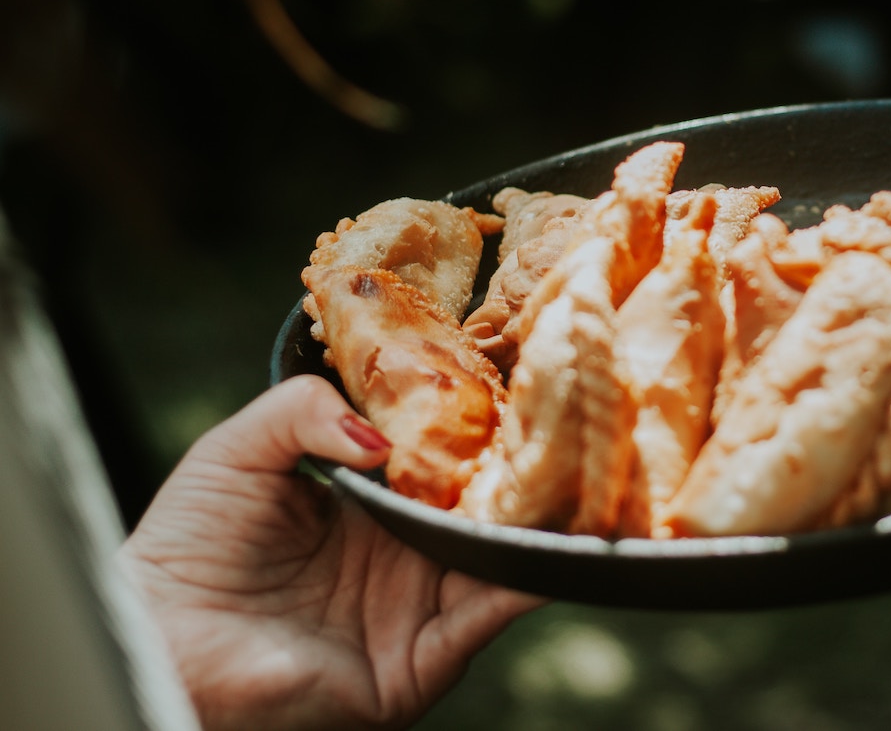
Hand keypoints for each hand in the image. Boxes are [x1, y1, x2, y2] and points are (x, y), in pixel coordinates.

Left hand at [118, 375, 541, 730]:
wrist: (157, 637)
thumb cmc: (185, 545)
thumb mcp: (241, 447)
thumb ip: (305, 408)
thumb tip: (384, 436)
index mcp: (370, 512)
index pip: (443, 466)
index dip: (475, 431)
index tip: (514, 389)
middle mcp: (403, 562)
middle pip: (481, 512)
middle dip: (520, 474)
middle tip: (564, 428)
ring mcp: (414, 613)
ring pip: (497, 560)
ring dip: (533, 522)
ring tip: (571, 478)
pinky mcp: (416, 664)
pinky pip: (484, 617)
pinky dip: (521, 580)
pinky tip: (543, 542)